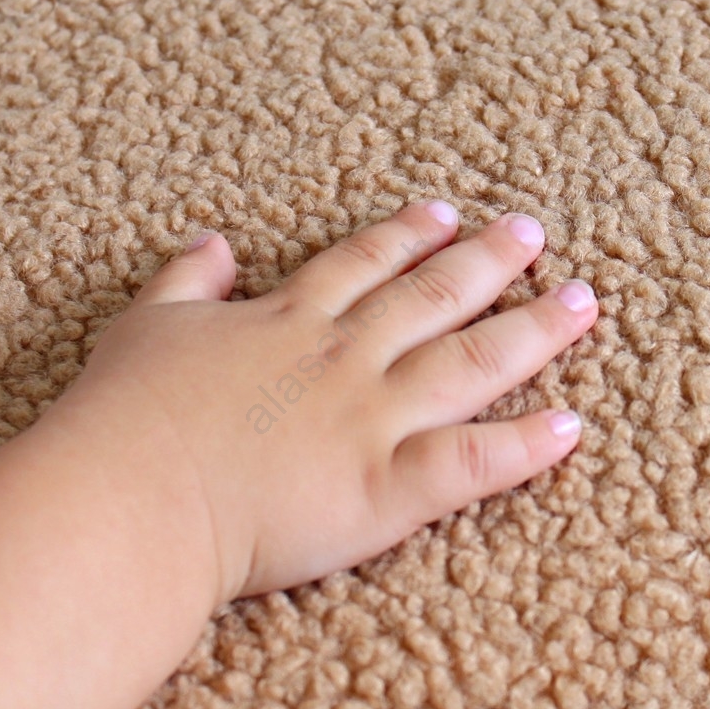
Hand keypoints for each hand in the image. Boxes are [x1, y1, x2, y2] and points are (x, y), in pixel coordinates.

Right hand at [47, 201, 598, 606]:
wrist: (133, 493)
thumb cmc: (128, 413)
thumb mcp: (145, 325)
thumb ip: (184, 280)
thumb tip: (212, 241)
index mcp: (290, 321)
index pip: (364, 264)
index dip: (409, 235)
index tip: (447, 214)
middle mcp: (344, 358)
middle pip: (434, 298)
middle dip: (490, 262)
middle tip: (535, 234)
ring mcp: (372, 419)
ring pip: (471, 363)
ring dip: (531, 331)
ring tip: (581, 303)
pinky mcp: (386, 487)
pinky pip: (472, 461)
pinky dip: (525, 445)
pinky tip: (571, 426)